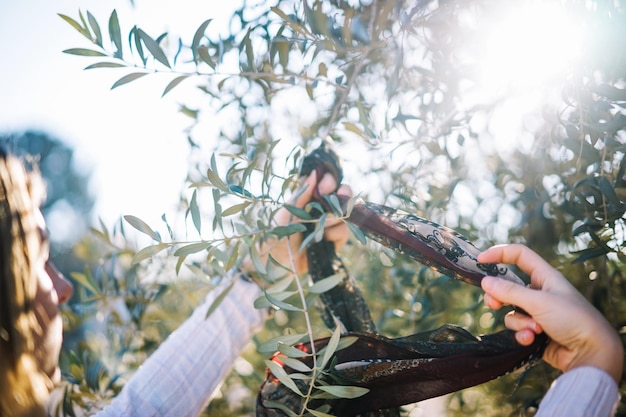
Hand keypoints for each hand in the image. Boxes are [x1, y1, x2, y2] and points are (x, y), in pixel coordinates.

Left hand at [242, 170, 351, 275]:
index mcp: (309, 200)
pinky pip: (345, 231)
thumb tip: (315, 171)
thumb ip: (303, 192)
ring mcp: (330, 226)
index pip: (327, 184)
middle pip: (342, 196)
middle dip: (344, 193)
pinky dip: (337, 232)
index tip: (324, 186)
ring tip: (323, 225)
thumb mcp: (288, 210)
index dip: (330, 182)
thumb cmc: (276, 235)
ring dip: (337, 217)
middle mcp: (322, 211)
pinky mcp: (334, 242)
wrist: (276, 263)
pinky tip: (326, 238)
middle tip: (341, 194)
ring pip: (346, 214)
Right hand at [478, 244, 623, 382]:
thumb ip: (509, 292)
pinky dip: (523, 334)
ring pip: (511, 311)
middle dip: (499, 297)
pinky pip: (518, 328)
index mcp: (545, 276)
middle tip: (494, 305)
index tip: (480, 260)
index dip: (499, 253)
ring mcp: (537, 312)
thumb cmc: (572, 319)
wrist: (591, 352)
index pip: (519, 255)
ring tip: (535, 329)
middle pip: (508, 286)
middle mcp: (539, 292)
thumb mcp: (538, 302)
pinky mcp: (535, 330)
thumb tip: (485, 282)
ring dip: (520, 322)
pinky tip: (532, 340)